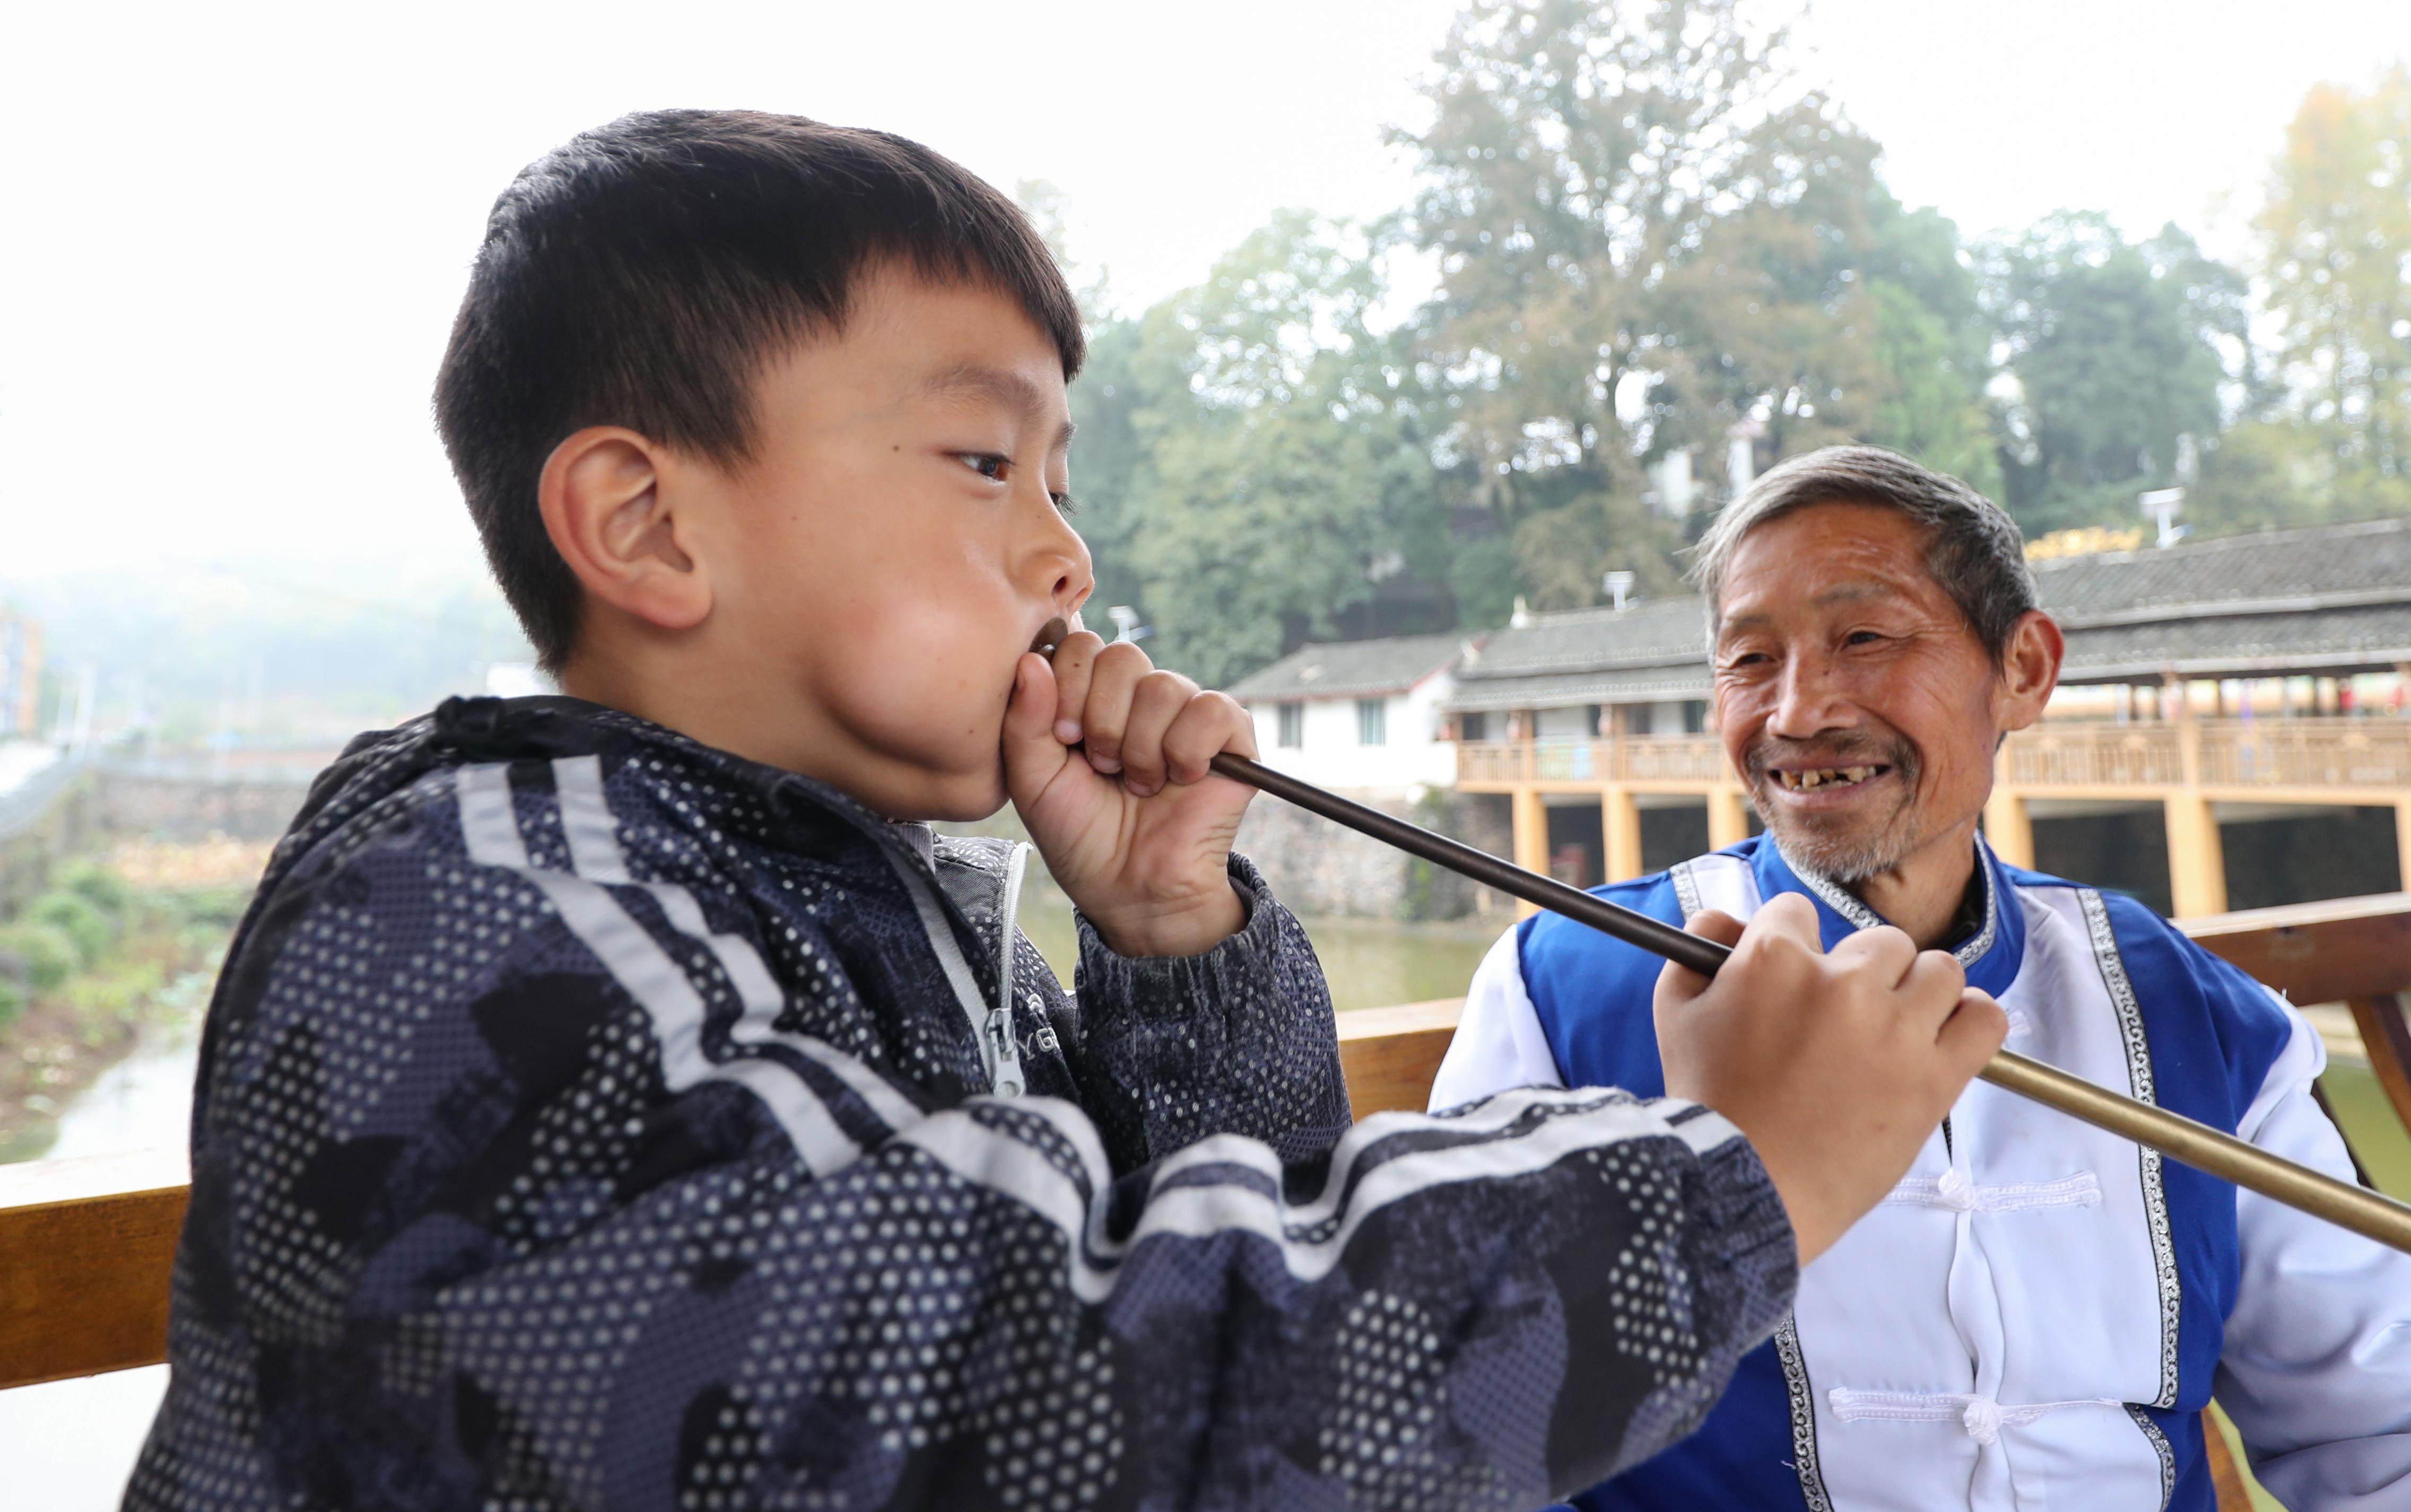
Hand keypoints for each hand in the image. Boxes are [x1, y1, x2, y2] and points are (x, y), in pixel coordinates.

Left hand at [1002, 628, 1254, 956]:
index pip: (1083, 644)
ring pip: (1164, 686)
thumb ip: (1023, 718)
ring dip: (1141, 748)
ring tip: (1138, 784)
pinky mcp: (1231, 737)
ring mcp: (1187, 713)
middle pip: (1124, 656)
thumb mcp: (1032, 778)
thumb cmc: (1079, 834)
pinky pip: (1212, 710)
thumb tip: (1031, 658)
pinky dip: (1187, 751)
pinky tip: (1179, 780)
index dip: (1069, 685)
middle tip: (1102, 766)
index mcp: (1094, 696)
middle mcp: (1141, 697)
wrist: (1128, 889)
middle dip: (1103, 720)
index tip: (1064, 738)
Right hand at [1654, 894, 2006, 1265]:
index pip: (1799, 912)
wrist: (1748, 1187)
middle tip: (1844, 1020)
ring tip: (1896, 1032)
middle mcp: (1842, 983)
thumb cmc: (1711, 1105)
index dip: (1795, 947)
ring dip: (1920, 994)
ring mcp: (1894, 1028)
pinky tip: (1945, 1038)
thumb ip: (1696, 950)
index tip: (1797, 983)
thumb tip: (1726, 919)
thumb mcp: (1676, 1015)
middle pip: (1881, 942)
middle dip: (1864, 973)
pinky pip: (1985, 1019)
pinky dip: (1972, 1021)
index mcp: (1774, 959)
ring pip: (1940, 971)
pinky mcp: (1935, 1077)